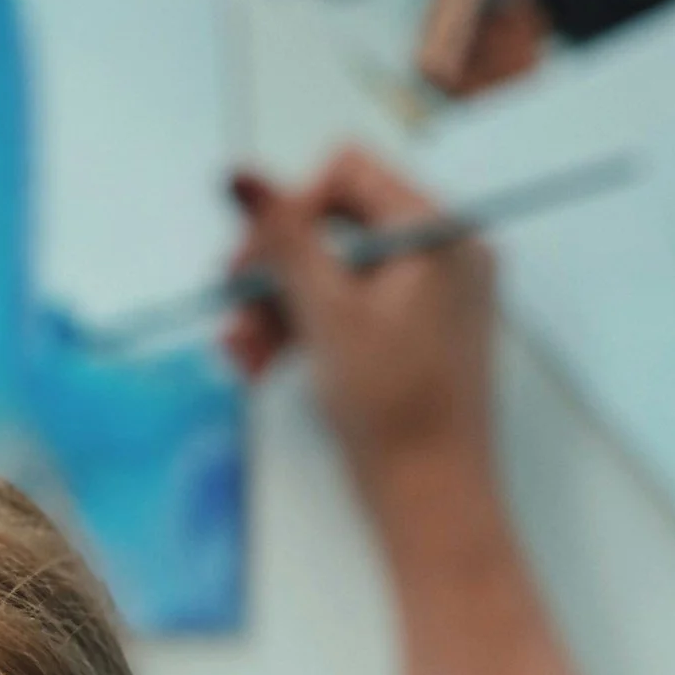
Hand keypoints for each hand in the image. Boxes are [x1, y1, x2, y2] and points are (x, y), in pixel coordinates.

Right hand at [221, 146, 497, 517]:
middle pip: (334, 225)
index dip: (290, 213)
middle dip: (274, 270)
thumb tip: (241, 175)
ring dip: (277, 306)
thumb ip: (283, 239)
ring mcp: (428, 293)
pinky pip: (347, 306)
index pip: (347, 175)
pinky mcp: (412, 330)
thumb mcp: (328, 315)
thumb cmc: (395, 409)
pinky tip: (262, 364)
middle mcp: (440, 253)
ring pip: (331, 271)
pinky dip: (304, 329)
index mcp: (436, 233)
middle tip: (233, 310)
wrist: (434, 500)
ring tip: (242, 355)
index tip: (252, 265)